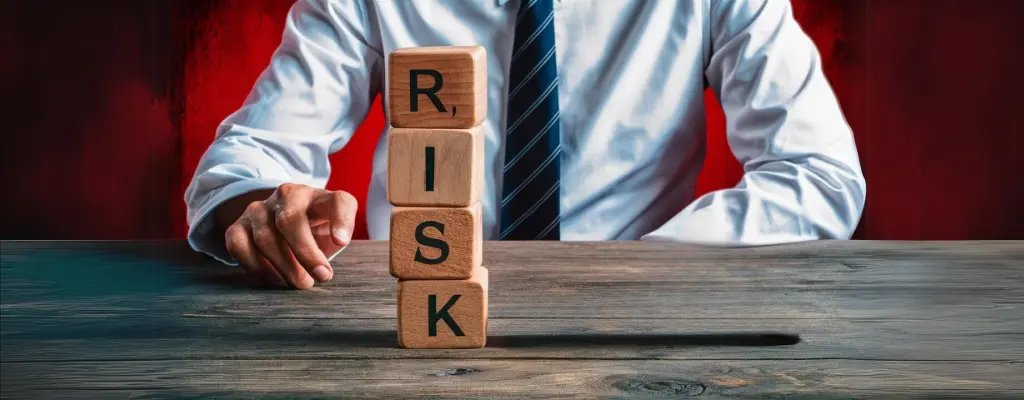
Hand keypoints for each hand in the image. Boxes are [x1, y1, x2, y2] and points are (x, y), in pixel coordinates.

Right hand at [218, 184, 356, 288]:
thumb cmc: (316, 232)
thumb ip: (339, 236)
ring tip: (300, 282)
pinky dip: (256, 267)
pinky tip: (274, 278)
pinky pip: (238, 245)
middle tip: (320, 276)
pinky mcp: (238, 224)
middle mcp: (288, 195)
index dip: (341, 220)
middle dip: (305, 253)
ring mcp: (259, 208)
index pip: (336, 201)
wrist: (285, 226)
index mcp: (319, 197)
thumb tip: (334, 248)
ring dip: (283, 266)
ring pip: (264, 237)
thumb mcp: (334, 232)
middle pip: (289, 221)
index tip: (342, 243)